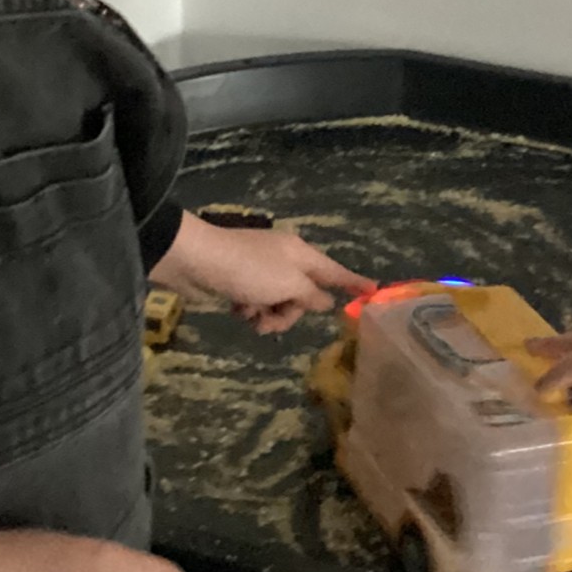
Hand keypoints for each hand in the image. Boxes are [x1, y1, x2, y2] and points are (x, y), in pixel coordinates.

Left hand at [151, 213, 375, 333]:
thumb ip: (310, 295)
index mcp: (301, 253)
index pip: (335, 271)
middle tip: (274, 317)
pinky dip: (251, 310)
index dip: (354, 283)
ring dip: (269, 316)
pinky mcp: (241, 282)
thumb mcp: (287, 284)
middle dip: (292, 312)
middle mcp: (285, 260)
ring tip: (252, 317)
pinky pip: (258, 303)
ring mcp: (262, 270)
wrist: (197, 260)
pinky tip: (238, 311)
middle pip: (304, 295)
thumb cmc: (248, 270)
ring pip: (280, 303)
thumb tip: (323, 300)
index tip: (374, 290)